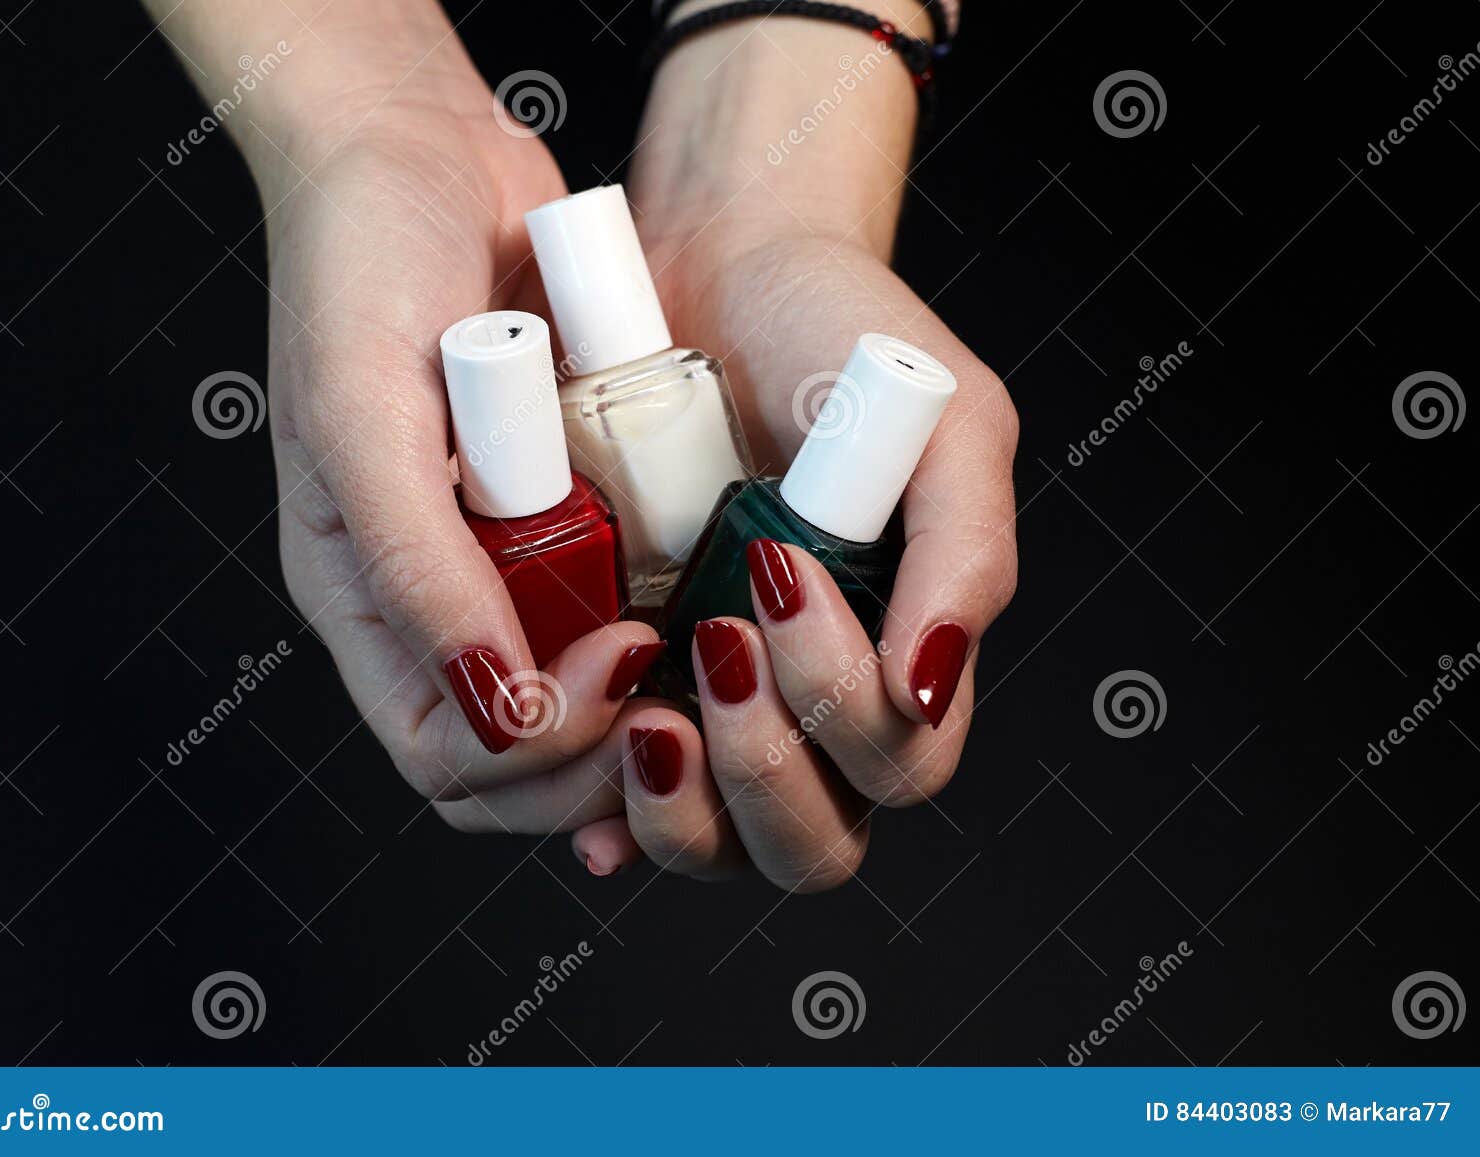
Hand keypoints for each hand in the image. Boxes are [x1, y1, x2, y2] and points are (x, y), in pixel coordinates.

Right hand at [145, 1, 660, 841]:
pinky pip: (625, 607)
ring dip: (645, 707)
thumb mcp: (364, 410)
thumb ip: (414, 564)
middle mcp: (439, 596)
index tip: (615, 661)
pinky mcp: (577, 511)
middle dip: (601, 752)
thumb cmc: (359, 263)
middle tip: (674, 683)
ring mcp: (512, 559)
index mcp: (366, 597)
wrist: (424, 148)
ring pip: (584, 698)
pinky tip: (718, 615)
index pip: (445, 750)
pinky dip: (672, 633)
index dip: (534, 749)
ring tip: (707, 655)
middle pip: (520, 756)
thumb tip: (493, 707)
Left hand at [571, 9, 1018, 889]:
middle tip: (719, 656)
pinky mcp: (633, 680)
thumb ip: (964, 556)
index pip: (899, 762)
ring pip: (721, 847)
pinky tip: (593, 779)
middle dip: (767, 779)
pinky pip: (626, 799)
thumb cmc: (843, 335)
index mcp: (903, 648)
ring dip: (684, 812)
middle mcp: (813, 698)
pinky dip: (611, 812)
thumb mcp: (948, 425)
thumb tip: (927, 688)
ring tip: (648, 721)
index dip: (842, 708)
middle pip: (813, 843)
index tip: (779, 576)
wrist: (718, 264)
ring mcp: (720, 701)